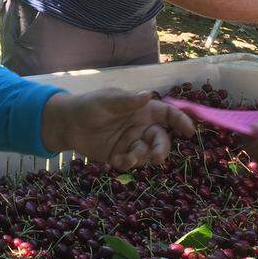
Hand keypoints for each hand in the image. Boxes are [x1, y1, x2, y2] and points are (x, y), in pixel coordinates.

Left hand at [42, 89, 195, 170]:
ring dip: (142, 158)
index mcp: (142, 110)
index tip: (189, 131)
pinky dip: (127, 163)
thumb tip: (148, 95)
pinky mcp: (120, 155)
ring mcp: (131, 142)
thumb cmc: (89, 106)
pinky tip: (116, 160)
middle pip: (161, 139)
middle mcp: (140, 126)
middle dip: (162, 149)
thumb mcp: (106, 101)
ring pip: (148, 153)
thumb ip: (126, 101)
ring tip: (128, 158)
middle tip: (156, 158)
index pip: (167, 114)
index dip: (180, 121)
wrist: (68, 124)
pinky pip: (132, 162)